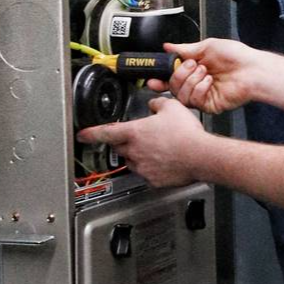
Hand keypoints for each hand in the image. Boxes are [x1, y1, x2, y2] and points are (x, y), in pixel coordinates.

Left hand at [79, 95, 210, 187]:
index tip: (82, 135)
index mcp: (134, 132)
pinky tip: (166, 161)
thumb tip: (154, 104)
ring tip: (158, 149)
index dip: (90, 133)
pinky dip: (153, 168)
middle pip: (120, 147)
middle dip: (124, 142)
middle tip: (139, 137)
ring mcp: (143, 167)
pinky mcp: (153, 179)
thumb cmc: (187, 134)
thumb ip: (157, 104)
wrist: (202, 156)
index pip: (104, 132)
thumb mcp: (172, 107)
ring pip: (133, 161)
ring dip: (139, 155)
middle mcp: (134, 151)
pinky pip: (147, 173)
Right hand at [157, 36, 264, 115]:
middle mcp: (197, 84)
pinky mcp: (209, 106)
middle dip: (179, 74)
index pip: (171, 77)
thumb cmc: (236, 56)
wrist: (252, 68)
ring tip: (205, 72)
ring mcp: (203, 96)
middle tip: (193, 65)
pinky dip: (199, 88)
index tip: (153, 78)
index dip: (160, 79)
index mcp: (194, 70)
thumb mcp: (207, 46)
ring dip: (191, 80)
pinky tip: (210, 82)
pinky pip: (194, 101)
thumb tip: (168, 47)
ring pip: (180, 95)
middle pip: (172, 86)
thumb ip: (185, 49)